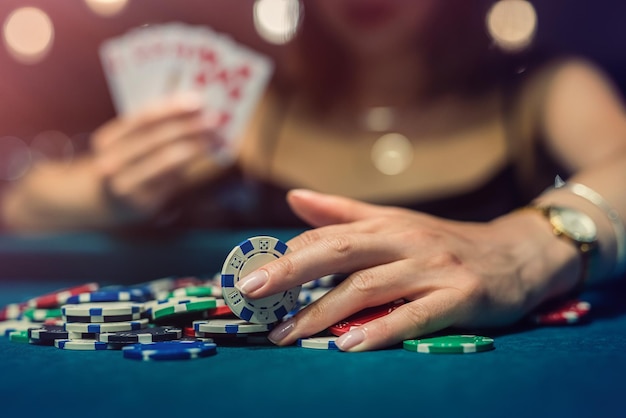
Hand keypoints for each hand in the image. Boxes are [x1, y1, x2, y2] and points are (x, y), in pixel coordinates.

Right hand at [90, 94, 222, 223]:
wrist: (105, 202)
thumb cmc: (127, 163)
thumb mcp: (129, 143)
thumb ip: (154, 127)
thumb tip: (194, 108)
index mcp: (107, 141)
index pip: (142, 119)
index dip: (171, 108)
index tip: (198, 100)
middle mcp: (111, 163)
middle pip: (157, 139)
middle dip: (189, 127)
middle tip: (215, 119)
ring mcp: (126, 186)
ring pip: (166, 160)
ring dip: (195, 146)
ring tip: (216, 137)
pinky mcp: (144, 204)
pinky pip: (172, 180)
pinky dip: (191, 165)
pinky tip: (206, 155)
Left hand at [236, 189, 580, 350]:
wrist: (517, 254)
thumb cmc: (445, 242)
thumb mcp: (395, 222)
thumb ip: (343, 213)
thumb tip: (294, 198)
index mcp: (385, 225)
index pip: (327, 236)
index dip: (286, 254)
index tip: (248, 275)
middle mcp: (405, 241)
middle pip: (340, 253)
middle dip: (293, 272)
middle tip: (252, 293)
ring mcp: (433, 268)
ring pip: (369, 288)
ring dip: (325, 312)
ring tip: (289, 335)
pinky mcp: (460, 296)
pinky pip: (416, 315)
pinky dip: (383, 330)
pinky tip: (352, 346)